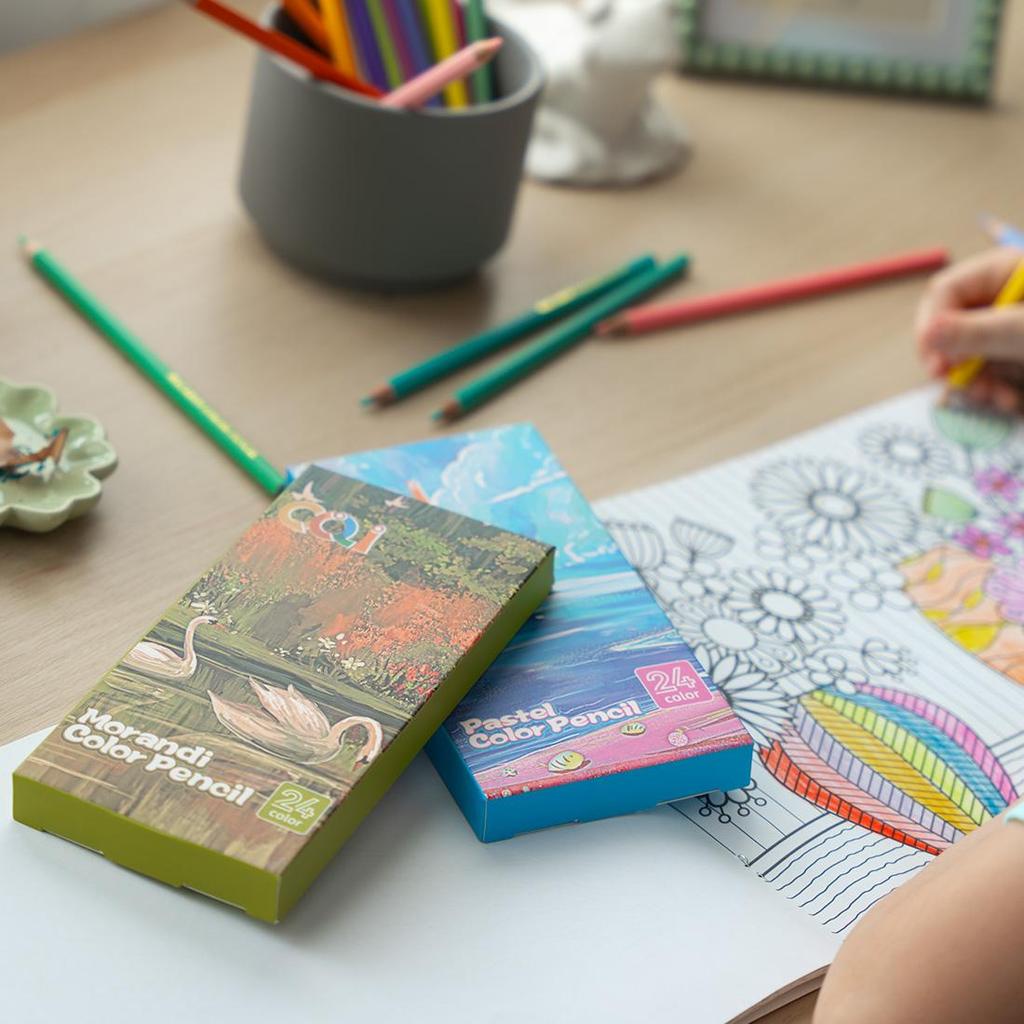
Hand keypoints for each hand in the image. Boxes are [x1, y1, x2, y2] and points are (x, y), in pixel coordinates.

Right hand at [915, 246, 1023, 411]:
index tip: (934, 363)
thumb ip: (977, 331)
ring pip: (967, 353)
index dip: (932, 327)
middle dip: (950, 360)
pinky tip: (1005, 400)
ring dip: (973, 382)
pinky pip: (988, 369)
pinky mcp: (1016, 351)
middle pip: (949, 326)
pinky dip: (992, 387)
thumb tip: (926, 334)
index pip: (944, 293)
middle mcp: (998, 295)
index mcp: (1000, 271)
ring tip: (993, 399)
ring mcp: (1007, 324)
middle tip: (954, 384)